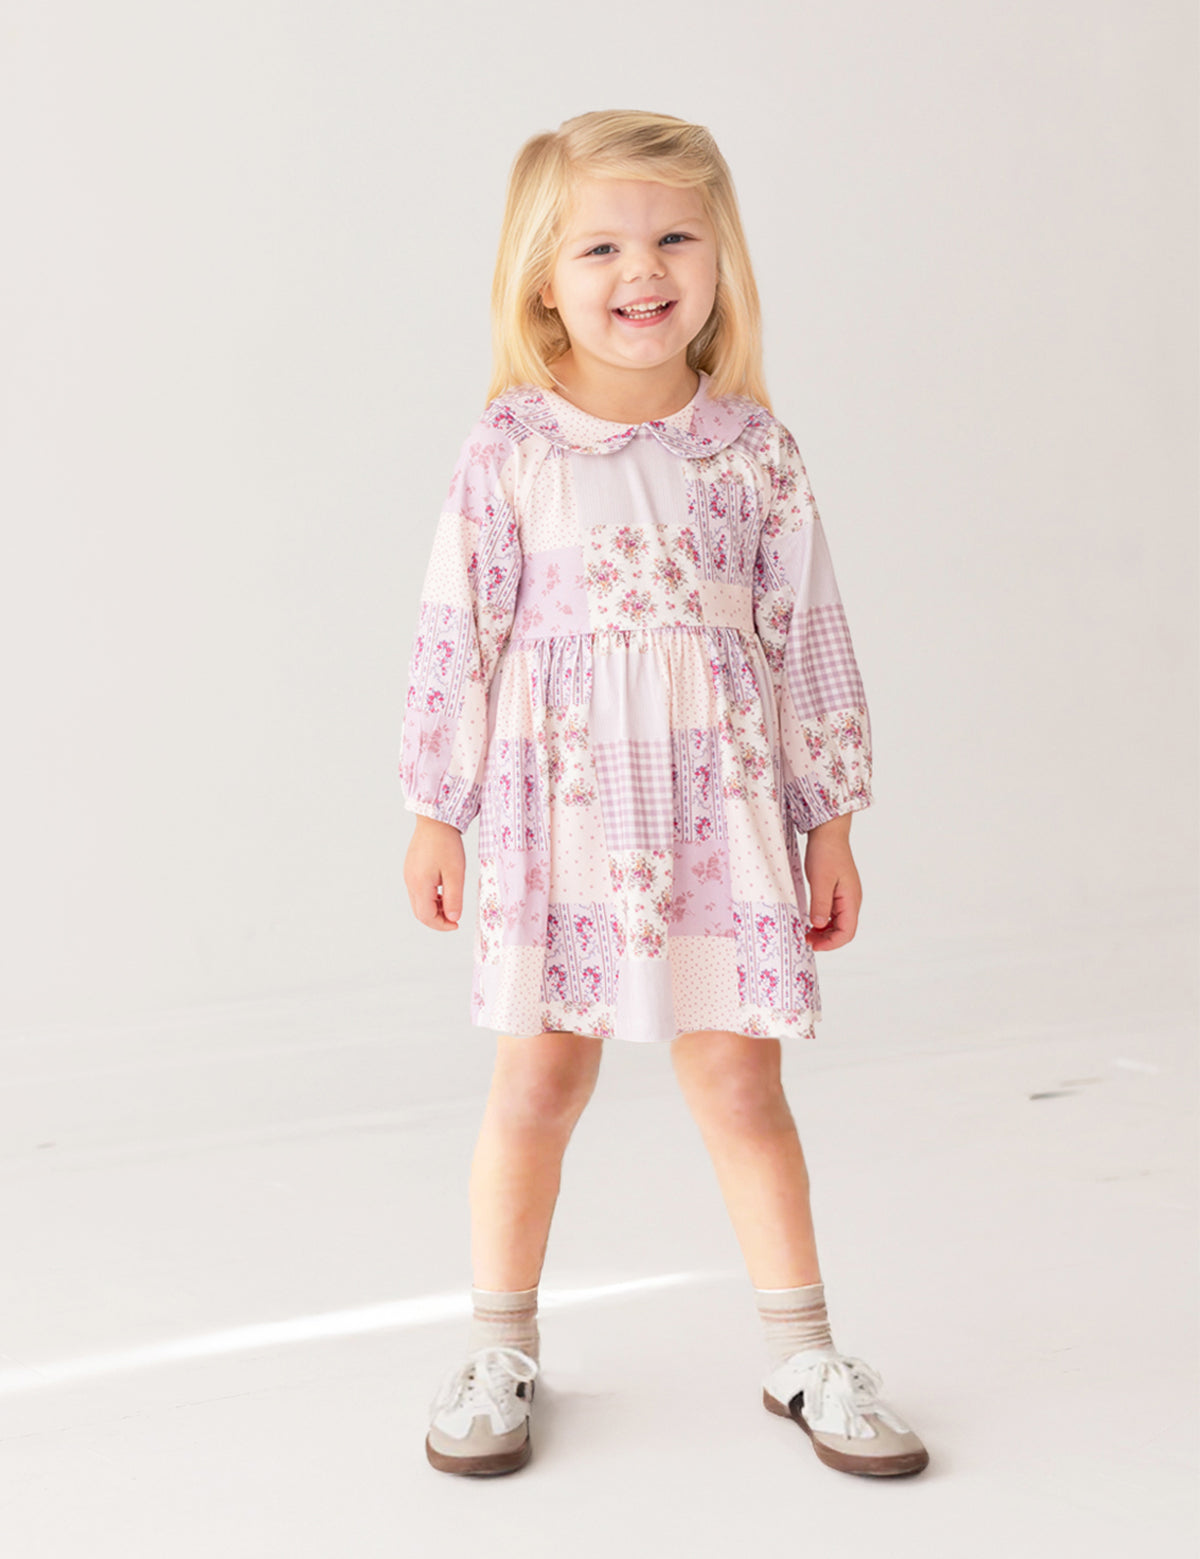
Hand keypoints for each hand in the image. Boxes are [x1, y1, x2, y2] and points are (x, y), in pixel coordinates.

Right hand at [404, 815, 465, 930]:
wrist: (435, 820)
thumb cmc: (446, 844)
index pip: (426, 916)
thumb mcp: (455, 873)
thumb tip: (453, 918)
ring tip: (451, 901)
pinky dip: (430, 897)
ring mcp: (409, 875)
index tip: (456, 924)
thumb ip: (453, 898)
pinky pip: (418, 890)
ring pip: (418, 902)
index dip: (441, 925)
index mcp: (420, 885)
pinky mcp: (411, 868)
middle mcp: (410, 882)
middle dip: (437, 919)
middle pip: (420, 912)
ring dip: (434, 908)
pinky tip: (443, 889)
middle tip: (454, 917)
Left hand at [803, 814, 861, 950]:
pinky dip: (822, 920)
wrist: (828, 832)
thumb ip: (821, 904)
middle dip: (826, 939)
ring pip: (838, 922)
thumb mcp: (820, 880)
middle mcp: (851, 900)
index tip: (813, 945)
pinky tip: (810, 919)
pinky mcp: (838, 891)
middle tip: (805, 939)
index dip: (831, 943)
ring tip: (806, 931)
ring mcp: (845, 896)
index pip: (848, 932)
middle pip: (843, 930)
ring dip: (823, 931)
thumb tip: (819, 925)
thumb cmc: (826, 852)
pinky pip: (833, 912)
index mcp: (851, 899)